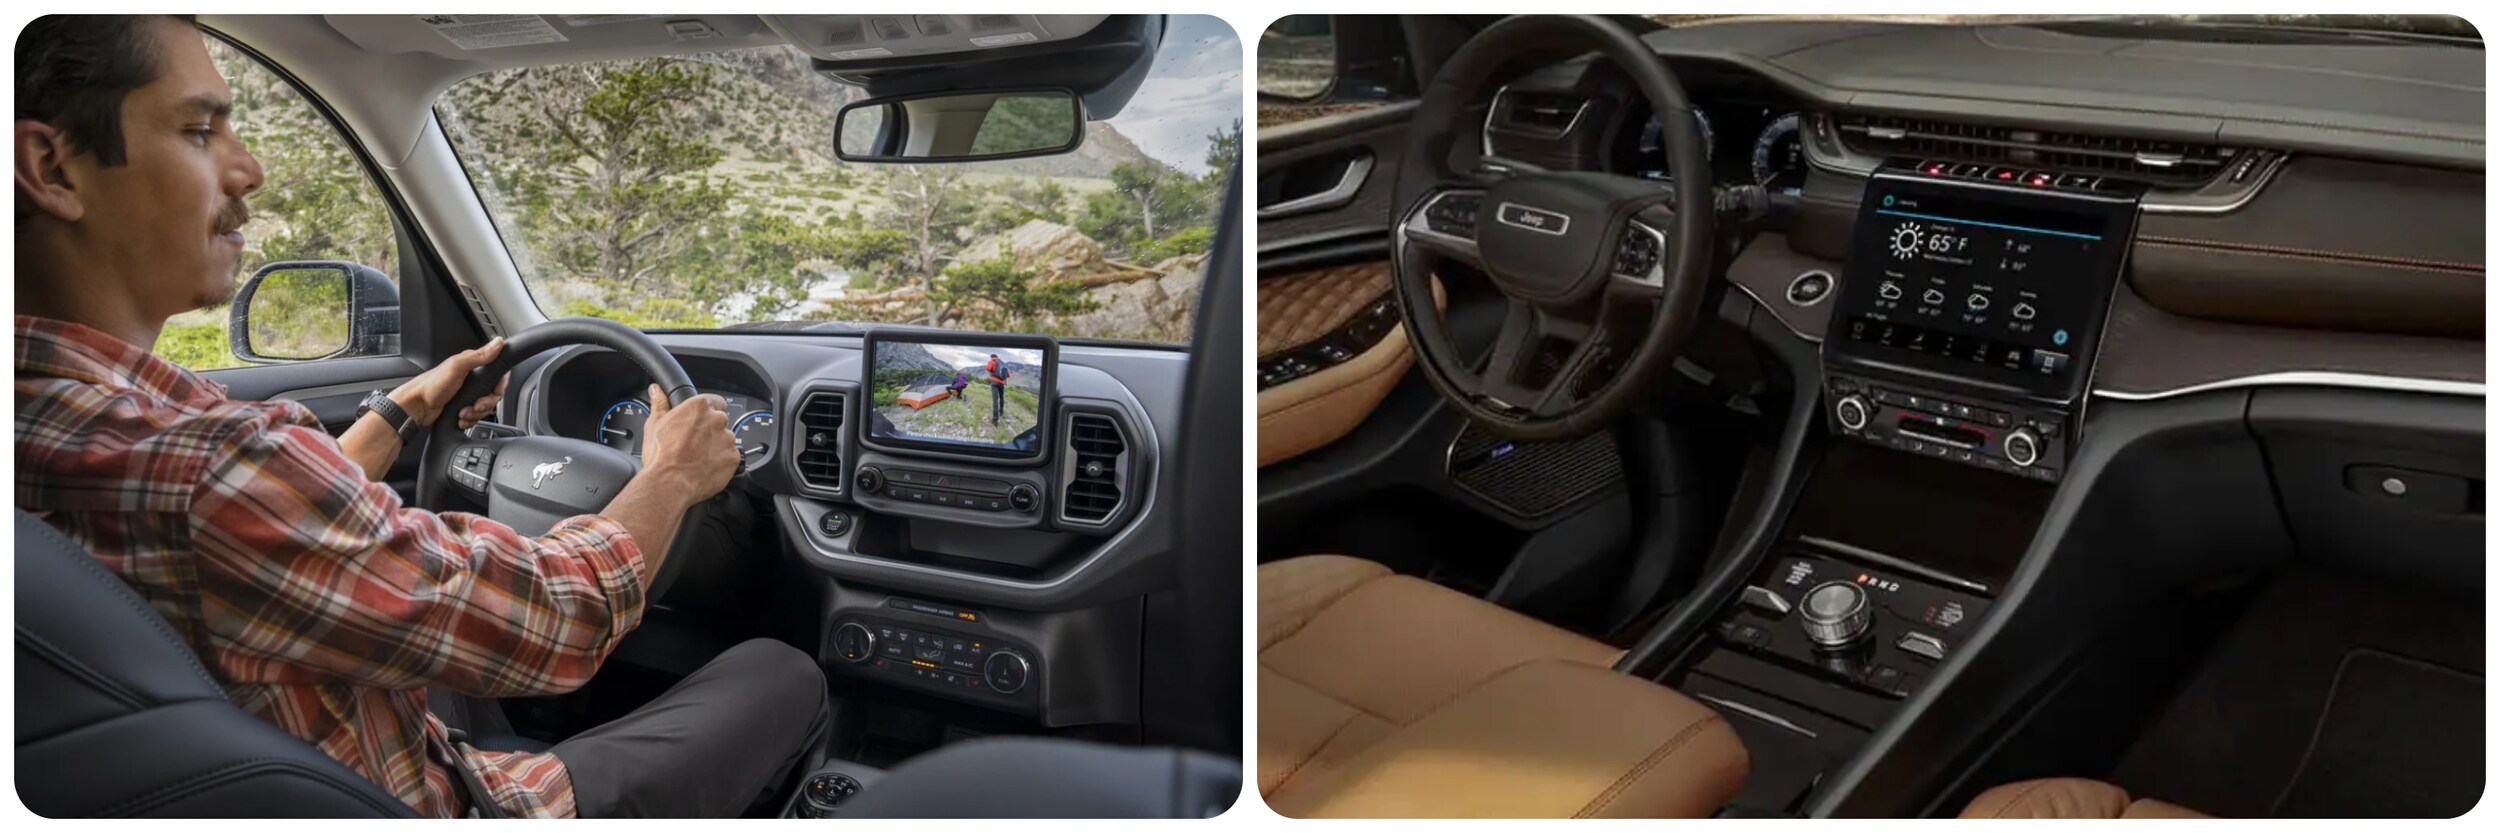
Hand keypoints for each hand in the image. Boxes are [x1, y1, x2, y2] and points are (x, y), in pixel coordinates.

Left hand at [392, 338, 506, 428]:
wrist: (416, 407)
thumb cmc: (431, 386)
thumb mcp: (456, 367)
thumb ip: (479, 356)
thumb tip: (498, 343)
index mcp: (471, 366)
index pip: (498, 374)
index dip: (500, 385)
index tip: (495, 391)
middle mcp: (471, 380)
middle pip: (493, 394)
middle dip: (486, 404)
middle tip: (475, 405)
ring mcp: (467, 394)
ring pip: (485, 407)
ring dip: (476, 414)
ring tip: (463, 412)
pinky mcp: (462, 407)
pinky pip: (476, 416)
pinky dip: (470, 420)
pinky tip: (460, 417)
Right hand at [637, 384, 738, 501]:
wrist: (670, 483)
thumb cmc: (662, 456)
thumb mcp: (655, 425)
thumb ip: (660, 404)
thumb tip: (657, 391)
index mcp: (699, 407)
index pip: (715, 401)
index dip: (707, 411)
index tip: (700, 420)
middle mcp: (717, 420)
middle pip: (720, 421)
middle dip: (711, 430)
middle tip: (695, 442)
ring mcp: (728, 439)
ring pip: (726, 439)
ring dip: (717, 446)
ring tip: (699, 457)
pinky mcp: (734, 458)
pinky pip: (731, 456)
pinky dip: (722, 461)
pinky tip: (706, 466)